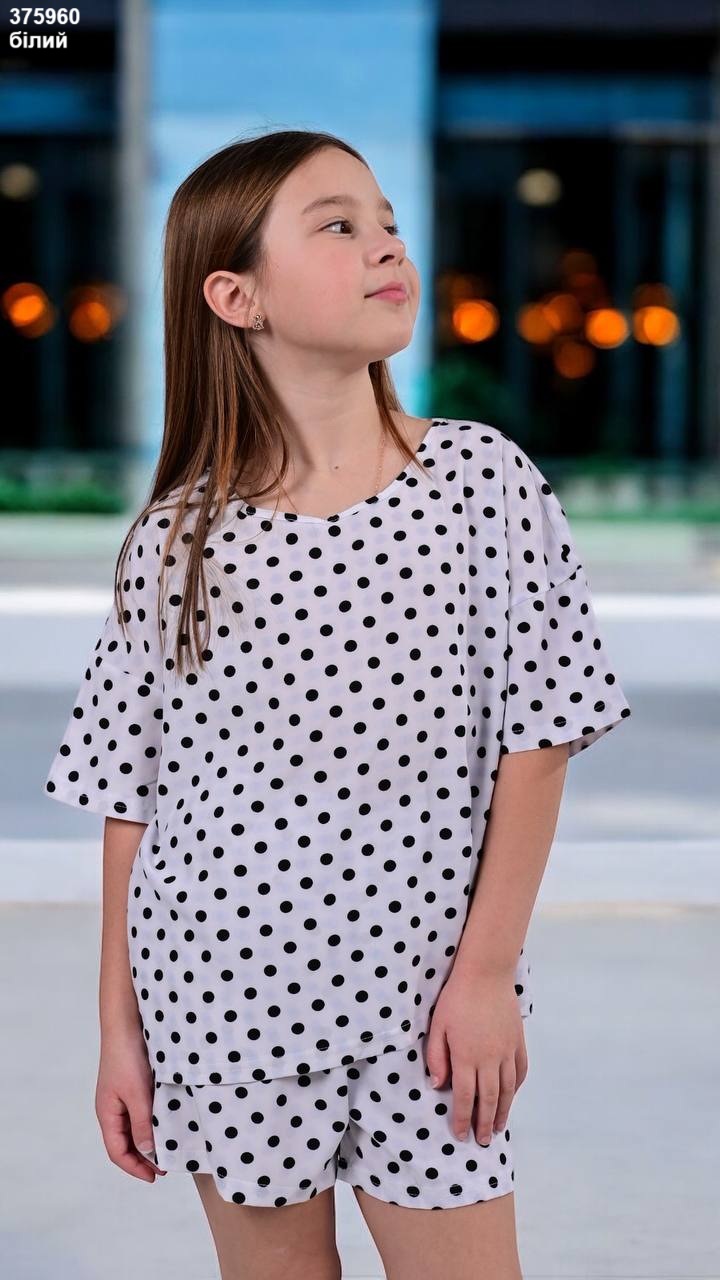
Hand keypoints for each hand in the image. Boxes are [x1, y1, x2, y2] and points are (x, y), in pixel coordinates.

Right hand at [95, 1027, 166, 1182]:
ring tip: (167, 1150)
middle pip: (125, 1143)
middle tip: (165, 1168)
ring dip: (148, 1141)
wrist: (126, 1024)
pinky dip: (151, 1123)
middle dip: (143, 1158)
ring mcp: (121, 1097)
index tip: (155, 1177)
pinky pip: (140, 1112)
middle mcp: (112, 1108)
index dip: (135, 1168)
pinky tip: (165, 1125)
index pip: (117, 1151)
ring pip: (133, 1128)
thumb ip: (142, 1123)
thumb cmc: (127, 1057)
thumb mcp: (137, 1094)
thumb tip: (147, 1152)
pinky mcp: (132, 1086)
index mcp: (107, 1113)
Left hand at [424, 969, 527, 1144]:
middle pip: (488, 1100)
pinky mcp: (518, 1041)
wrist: (486, 974)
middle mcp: (489, 1059)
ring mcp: (507, 1051)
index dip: (462, 1118)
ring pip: (507, 1090)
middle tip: (482, 1141)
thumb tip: (438, 1085)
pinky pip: (520, 1071)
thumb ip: (437, 1057)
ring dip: (502, 1111)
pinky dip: (515, 1088)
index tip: (460, 1134)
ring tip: (498, 1127)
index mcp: (466, 1057)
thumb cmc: (456, 998)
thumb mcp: (438, 1026)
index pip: (465, 1097)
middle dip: (484, 1123)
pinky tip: (510, 1097)